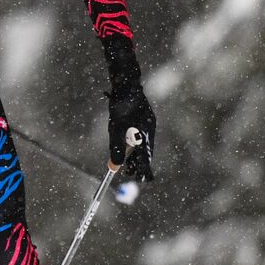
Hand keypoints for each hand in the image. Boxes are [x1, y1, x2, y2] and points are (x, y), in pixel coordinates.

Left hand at [101, 35, 154, 180]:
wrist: (126, 84)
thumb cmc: (120, 107)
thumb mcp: (115, 130)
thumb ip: (116, 148)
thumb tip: (114, 167)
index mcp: (145, 135)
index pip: (146, 158)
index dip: (143, 170)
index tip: (142, 180)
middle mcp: (150, 130)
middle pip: (145, 153)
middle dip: (138, 164)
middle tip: (131, 175)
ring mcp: (149, 124)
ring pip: (143, 144)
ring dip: (136, 154)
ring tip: (129, 165)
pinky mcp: (146, 119)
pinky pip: (142, 136)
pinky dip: (136, 144)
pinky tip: (130, 145)